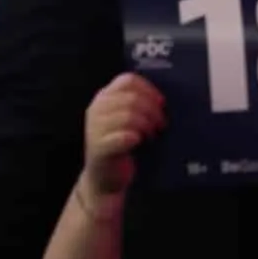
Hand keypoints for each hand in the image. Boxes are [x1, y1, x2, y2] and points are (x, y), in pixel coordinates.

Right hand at [81, 73, 166, 203]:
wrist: (105, 179)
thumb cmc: (122, 144)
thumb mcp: (128, 118)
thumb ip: (138, 103)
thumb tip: (163, 98)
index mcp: (104, 97)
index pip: (128, 80)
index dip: (149, 89)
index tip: (161, 103)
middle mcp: (96, 109)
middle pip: (131, 97)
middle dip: (152, 110)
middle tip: (160, 124)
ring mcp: (94, 128)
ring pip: (128, 115)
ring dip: (146, 124)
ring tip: (152, 135)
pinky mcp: (99, 148)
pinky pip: (124, 136)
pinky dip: (136, 137)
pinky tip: (139, 143)